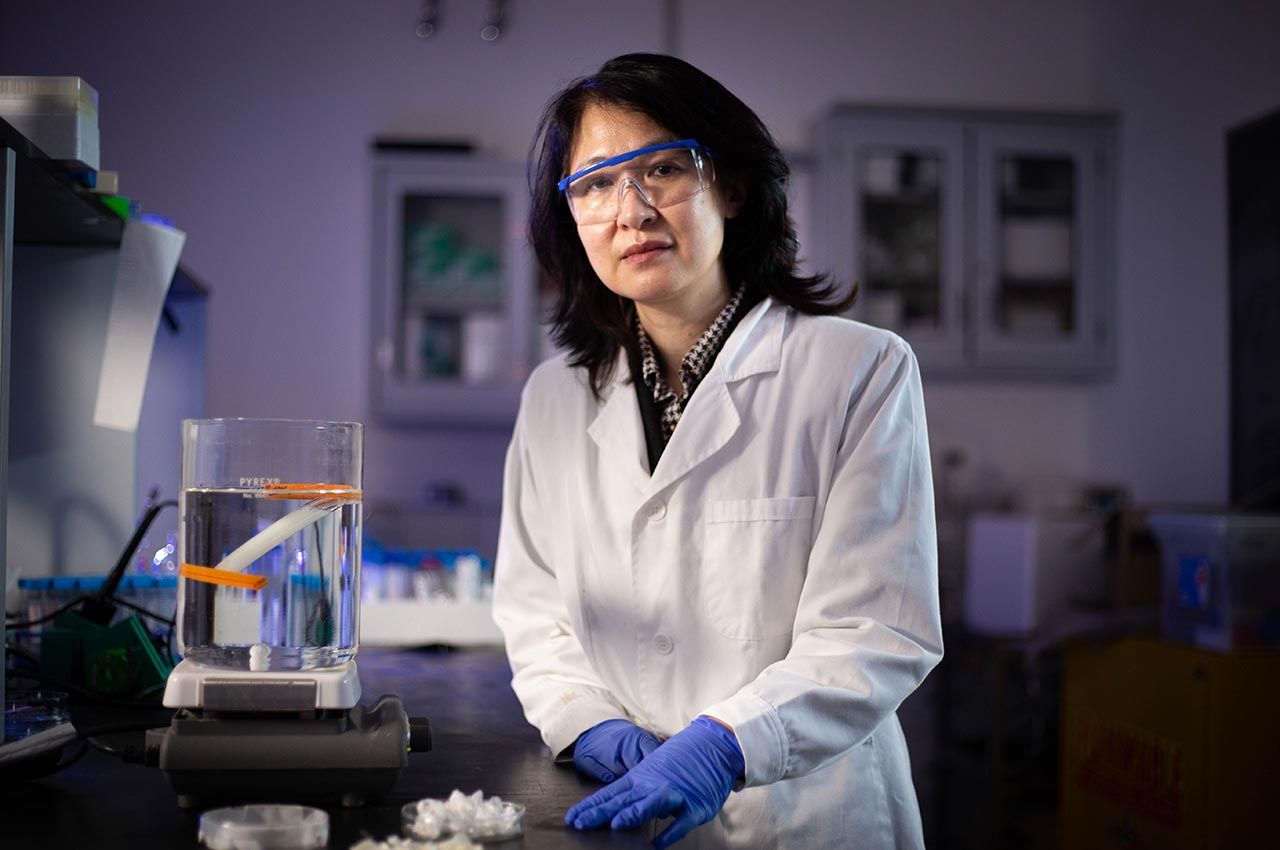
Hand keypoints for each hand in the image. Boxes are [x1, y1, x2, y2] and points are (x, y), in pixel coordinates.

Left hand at [565, 716, 744, 848]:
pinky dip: (669, 833)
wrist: (713, 746)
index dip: (591, 806)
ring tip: (616, 825)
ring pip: (650, 804)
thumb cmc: (681, 761)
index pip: (610, 793)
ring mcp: (674, 794)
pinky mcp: (694, 806)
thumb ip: (638, 793)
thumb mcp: (653, 771)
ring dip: (633, 814)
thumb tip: (625, 813)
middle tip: (581, 824)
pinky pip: (681, 822)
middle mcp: (653, 784)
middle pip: (623, 800)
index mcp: (640, 777)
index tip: (572, 818)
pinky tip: (657, 844)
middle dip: (600, 813)